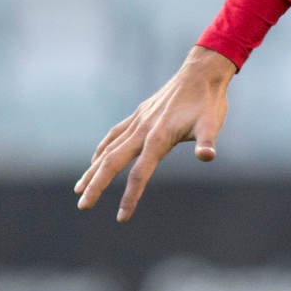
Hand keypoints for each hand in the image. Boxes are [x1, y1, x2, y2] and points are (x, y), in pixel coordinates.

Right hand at [75, 46, 235, 221]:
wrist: (201, 73)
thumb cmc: (208, 102)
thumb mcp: (212, 123)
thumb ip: (207, 141)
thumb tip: (208, 156)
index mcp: (159, 137)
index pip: (141, 173)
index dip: (130, 196)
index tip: (122, 217)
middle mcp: (143, 130)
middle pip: (113, 162)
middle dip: (96, 185)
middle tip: (82, 207)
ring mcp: (138, 122)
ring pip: (108, 149)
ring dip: (92, 170)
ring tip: (79, 189)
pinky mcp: (138, 115)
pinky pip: (114, 135)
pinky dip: (102, 149)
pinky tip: (95, 159)